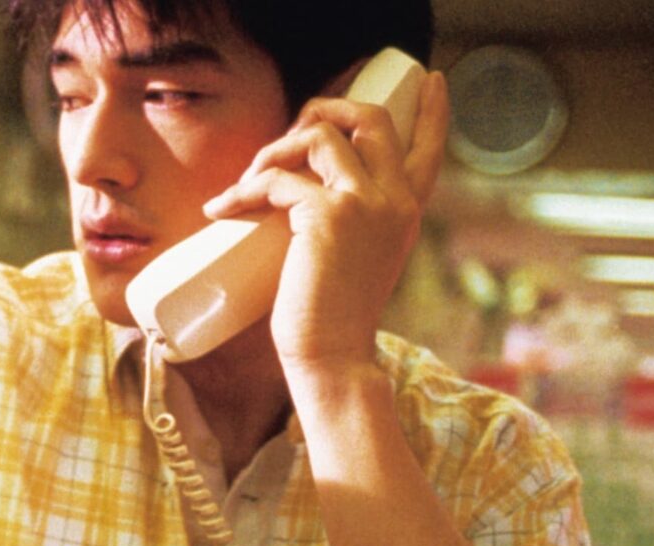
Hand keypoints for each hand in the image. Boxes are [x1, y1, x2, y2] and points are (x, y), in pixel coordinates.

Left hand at [204, 72, 450, 373]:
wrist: (332, 357)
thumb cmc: (332, 316)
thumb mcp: (357, 258)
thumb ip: (350, 220)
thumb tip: (299, 188)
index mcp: (407, 212)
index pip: (430, 148)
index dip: (433, 110)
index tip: (431, 80)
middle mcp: (395, 201)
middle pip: (371, 118)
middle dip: (324, 108)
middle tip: (287, 133)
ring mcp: (365, 203)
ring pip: (318, 135)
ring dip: (272, 150)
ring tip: (247, 182)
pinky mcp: (328, 215)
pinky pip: (276, 178)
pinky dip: (241, 191)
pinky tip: (220, 210)